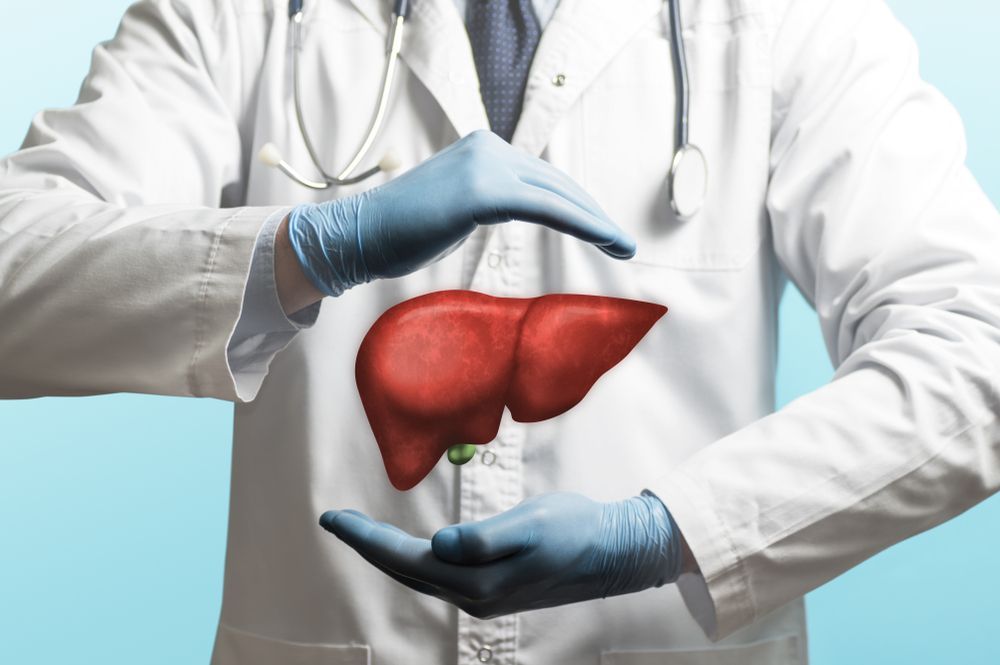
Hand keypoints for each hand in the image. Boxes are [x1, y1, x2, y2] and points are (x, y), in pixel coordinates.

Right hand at [286, 130, 635, 296]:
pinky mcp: (484, 191)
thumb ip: (487, 200)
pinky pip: (547, 208)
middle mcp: (489, 148)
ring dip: (597, 223)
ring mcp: (486, 165)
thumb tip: (515, 206)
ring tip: (625, 247)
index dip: (577, 206)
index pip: (542, 179)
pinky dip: (583, 224)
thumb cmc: (400, 232)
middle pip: (557, 184)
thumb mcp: (455, 208)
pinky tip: (607, 239)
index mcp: (483, 149)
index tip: (604, 231)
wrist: (358, 236)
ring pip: (558, 196)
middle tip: (626, 244)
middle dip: (595, 215)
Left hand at [319, 492, 681, 618]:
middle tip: (335, 520)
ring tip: (361, 531)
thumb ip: (485, 539)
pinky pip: (438, 576)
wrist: (613, 554)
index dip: (365, 538)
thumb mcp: (532, 525)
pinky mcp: (493, 591)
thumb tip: (439, 546)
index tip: (331, 517)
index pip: (404, 557)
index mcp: (476, 581)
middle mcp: (472, 597)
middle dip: (367, 545)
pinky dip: (413, 560)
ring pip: (419, 575)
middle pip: (404, 570)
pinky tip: (409, 549)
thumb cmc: (575, 530)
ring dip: (387, 554)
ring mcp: (482, 599)